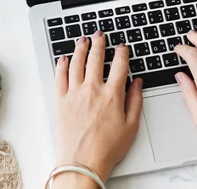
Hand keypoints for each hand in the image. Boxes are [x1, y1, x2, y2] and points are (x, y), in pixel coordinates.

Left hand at [52, 31, 142, 187]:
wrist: (82, 162)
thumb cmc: (107, 149)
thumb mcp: (131, 126)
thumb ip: (135, 100)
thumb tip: (137, 83)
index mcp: (112, 95)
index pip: (119, 65)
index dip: (122, 53)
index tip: (122, 47)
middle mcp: (92, 90)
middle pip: (96, 58)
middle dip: (99, 43)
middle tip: (100, 35)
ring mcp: (74, 93)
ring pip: (76, 63)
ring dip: (80, 48)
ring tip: (83, 40)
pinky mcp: (61, 100)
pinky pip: (60, 76)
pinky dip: (62, 65)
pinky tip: (64, 58)